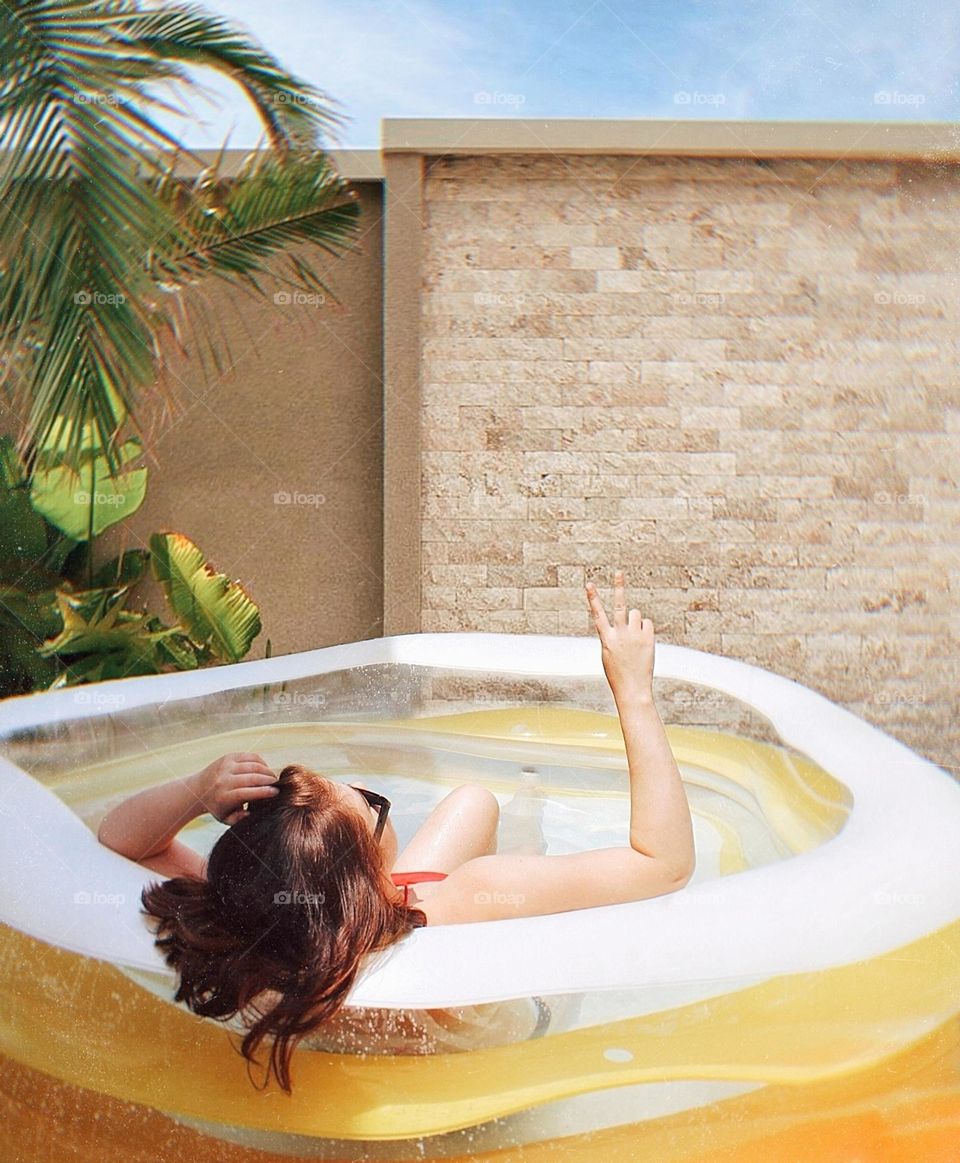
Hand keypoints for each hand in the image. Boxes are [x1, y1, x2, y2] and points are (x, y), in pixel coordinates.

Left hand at [191, 752, 279, 824]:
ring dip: (267, 771)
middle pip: (252, 778)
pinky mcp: (229, 757)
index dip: (264, 792)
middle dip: (269, 780)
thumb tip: (250, 813)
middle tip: (278, 784)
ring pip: (253, 766)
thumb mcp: (226, 819)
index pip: (248, 792)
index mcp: (223, 797)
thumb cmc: (218, 807)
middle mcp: (223, 780)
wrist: (199, 789)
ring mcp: (226, 766)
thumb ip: (239, 819)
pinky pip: (250, 756)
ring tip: (272, 777)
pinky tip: (265, 769)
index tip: (276, 793)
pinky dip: (261, 762)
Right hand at [585, 570, 654, 699]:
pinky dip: (645, 629)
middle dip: (619, 587)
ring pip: (636, 614)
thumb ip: (613, 636)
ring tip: (634, 637)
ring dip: (635, 621)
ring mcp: (635, 636)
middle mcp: (620, 634)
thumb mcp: (608, 654)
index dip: (593, 598)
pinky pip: (647, 623)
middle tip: (619, 572)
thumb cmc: (618, 674)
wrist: (633, 689)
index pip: (597, 614)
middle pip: (620, 605)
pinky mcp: (648, 639)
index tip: (589, 584)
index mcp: (606, 639)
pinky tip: (643, 642)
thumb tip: (625, 620)